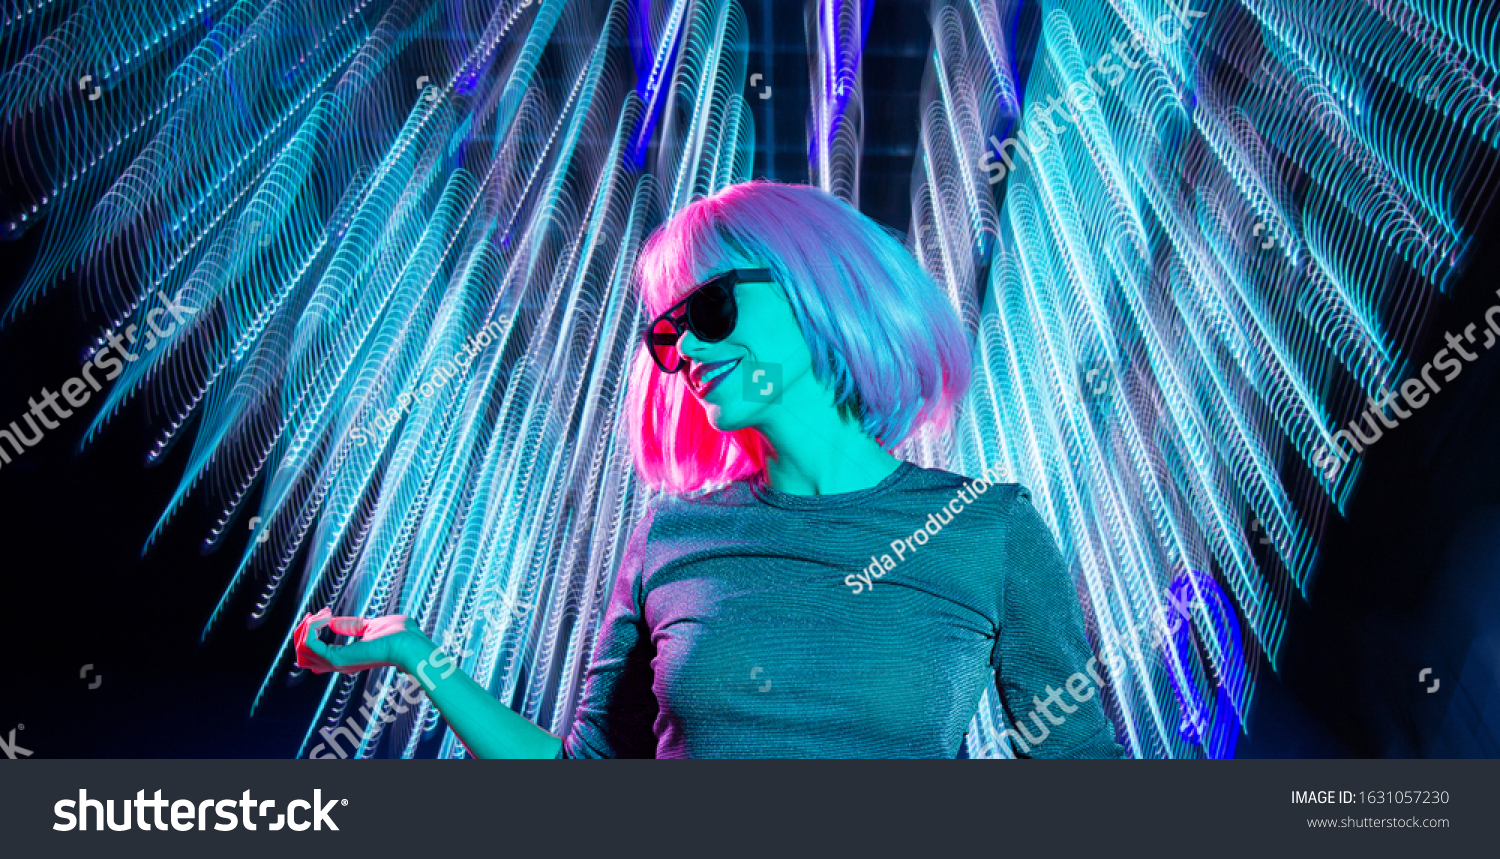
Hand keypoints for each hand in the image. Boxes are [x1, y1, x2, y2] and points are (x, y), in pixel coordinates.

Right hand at [294, 607, 423, 674]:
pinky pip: (308, 644)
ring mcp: (336, 662)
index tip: (324, 613)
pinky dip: (311, 627)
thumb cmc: (401, 635)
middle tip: (317, 614)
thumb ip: (352, 626)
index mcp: (347, 658)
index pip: (314, 655)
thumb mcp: (371, 626)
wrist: (410, 644)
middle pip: (302, 654)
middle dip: (302, 629)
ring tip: (320, 614)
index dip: (311, 632)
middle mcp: (338, 663)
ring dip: (305, 626)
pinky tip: (324, 617)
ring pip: (301, 648)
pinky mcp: (337, 658)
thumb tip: (332, 621)